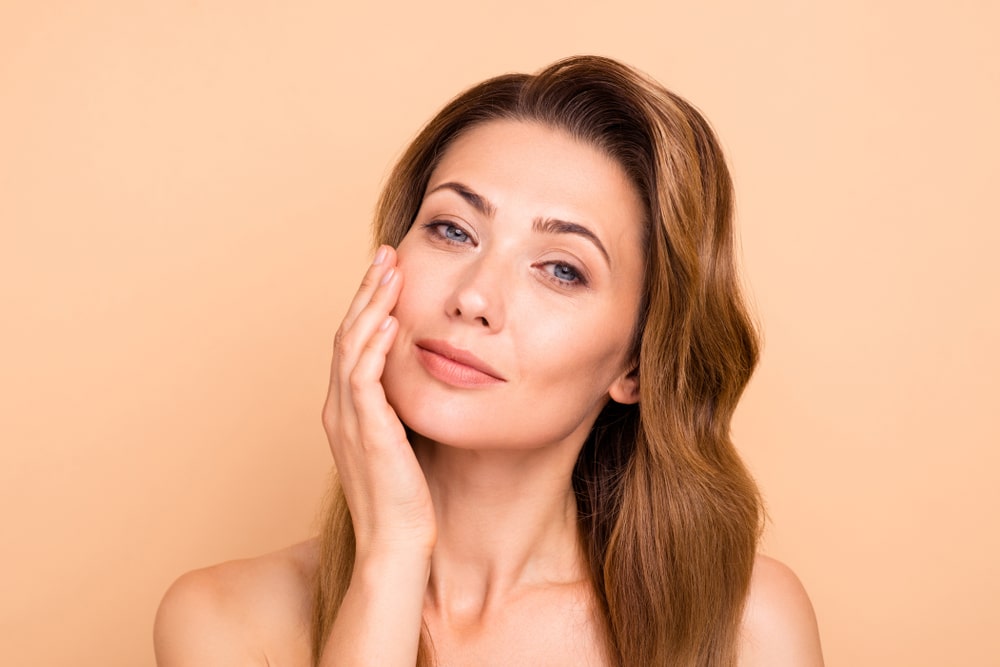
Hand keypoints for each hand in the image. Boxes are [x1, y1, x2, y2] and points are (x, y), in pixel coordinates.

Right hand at [322, 245, 435, 558]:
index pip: (353, 344)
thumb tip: (423, 379)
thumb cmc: (405, 499)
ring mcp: (348, 421)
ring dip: (370, 306)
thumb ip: (402, 408)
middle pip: (347, 335)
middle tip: (386, 255)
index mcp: (347, 410)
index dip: (368, 304)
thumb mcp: (403, 441)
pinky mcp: (366, 434)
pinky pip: (363, 381)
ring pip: (351, 348)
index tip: (388, 273)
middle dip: (367, 291)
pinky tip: (389, 321)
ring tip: (389, 271)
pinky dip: (373, 347)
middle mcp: (340, 410)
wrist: (396, 545)